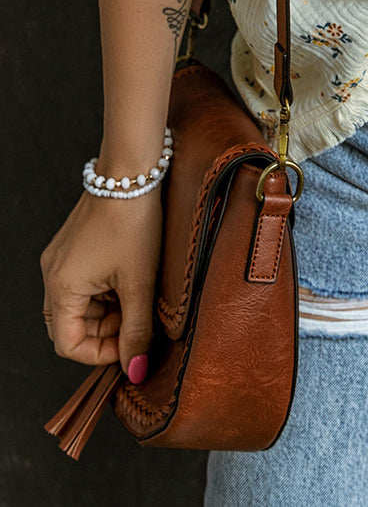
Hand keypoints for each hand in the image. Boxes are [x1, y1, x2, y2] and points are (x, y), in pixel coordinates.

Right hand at [40, 190, 161, 374]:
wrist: (131, 173)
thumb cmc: (132, 222)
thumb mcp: (139, 282)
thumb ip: (136, 330)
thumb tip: (135, 370)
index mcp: (62, 287)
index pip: (68, 344)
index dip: (99, 354)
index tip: (129, 348)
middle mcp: (53, 275)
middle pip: (71, 326)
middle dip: (104, 332)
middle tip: (136, 321)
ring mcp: (61, 260)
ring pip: (79, 306)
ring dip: (106, 311)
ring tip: (136, 296)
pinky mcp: (73, 248)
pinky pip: (83, 284)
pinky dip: (104, 291)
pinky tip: (128, 279)